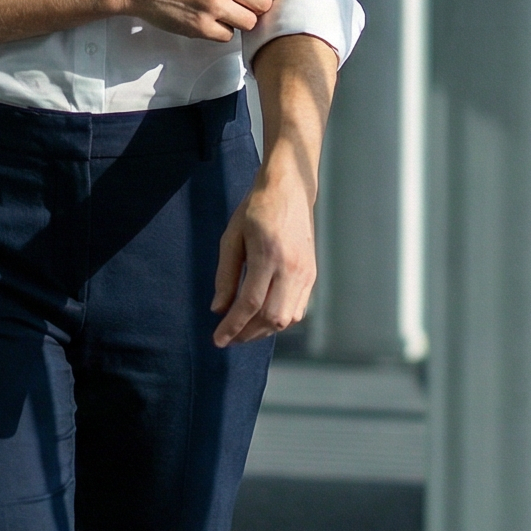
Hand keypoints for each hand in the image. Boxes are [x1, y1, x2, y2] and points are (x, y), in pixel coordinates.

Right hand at [113, 0, 280, 42]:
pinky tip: (207, 20)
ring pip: (249, 23)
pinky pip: (228, 36)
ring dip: (239, 21)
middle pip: (264, 4)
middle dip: (254, 6)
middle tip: (238, 4)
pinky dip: (221, 31)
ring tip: (222, 13)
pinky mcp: (200, 27)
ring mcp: (212, 5)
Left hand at [211, 163, 316, 346]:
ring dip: (264, 330)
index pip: (250, 303)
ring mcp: (306, 273)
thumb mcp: (232, 237)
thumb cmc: (256, 209)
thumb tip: (219, 309)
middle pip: (272, 317)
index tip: (218, 339)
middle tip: (228, 338)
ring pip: (287, 318)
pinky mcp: (312, 275)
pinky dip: (280, 321)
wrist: (289, 190)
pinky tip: (263, 319)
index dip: (233, 326)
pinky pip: (298, 310)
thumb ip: (226, 276)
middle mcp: (292, 268)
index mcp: (268, 255)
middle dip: (247, 334)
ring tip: (243, 331)